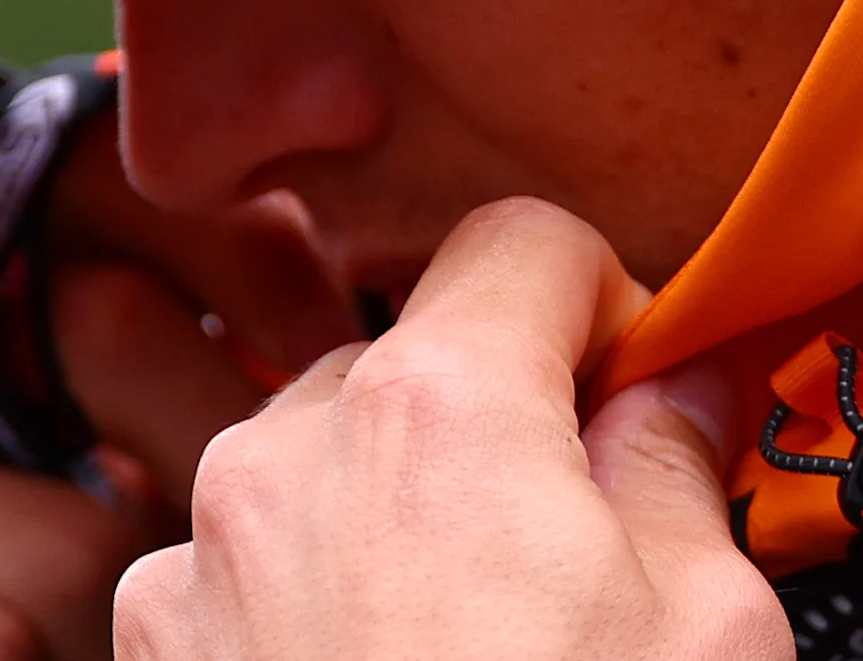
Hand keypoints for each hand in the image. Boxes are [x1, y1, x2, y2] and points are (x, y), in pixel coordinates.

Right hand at [0, 115, 358, 660]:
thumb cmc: (26, 594)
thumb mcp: (113, 443)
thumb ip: (183, 338)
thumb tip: (364, 279)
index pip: (91, 169)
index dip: (248, 251)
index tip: (338, 341)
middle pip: (103, 339)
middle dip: (232, 453)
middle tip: (261, 529)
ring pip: (66, 534)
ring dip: (137, 614)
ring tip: (136, 632)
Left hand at [112, 198, 787, 660]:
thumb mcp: (708, 631)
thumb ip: (684, 468)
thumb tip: (681, 388)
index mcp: (437, 408)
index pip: (521, 243)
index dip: (604, 305)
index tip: (643, 391)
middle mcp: (288, 454)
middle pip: (414, 355)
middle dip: (500, 420)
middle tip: (583, 536)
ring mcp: (199, 563)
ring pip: (318, 462)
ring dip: (398, 508)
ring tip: (479, 636)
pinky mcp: (155, 658)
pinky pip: (243, 569)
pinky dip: (313, 599)